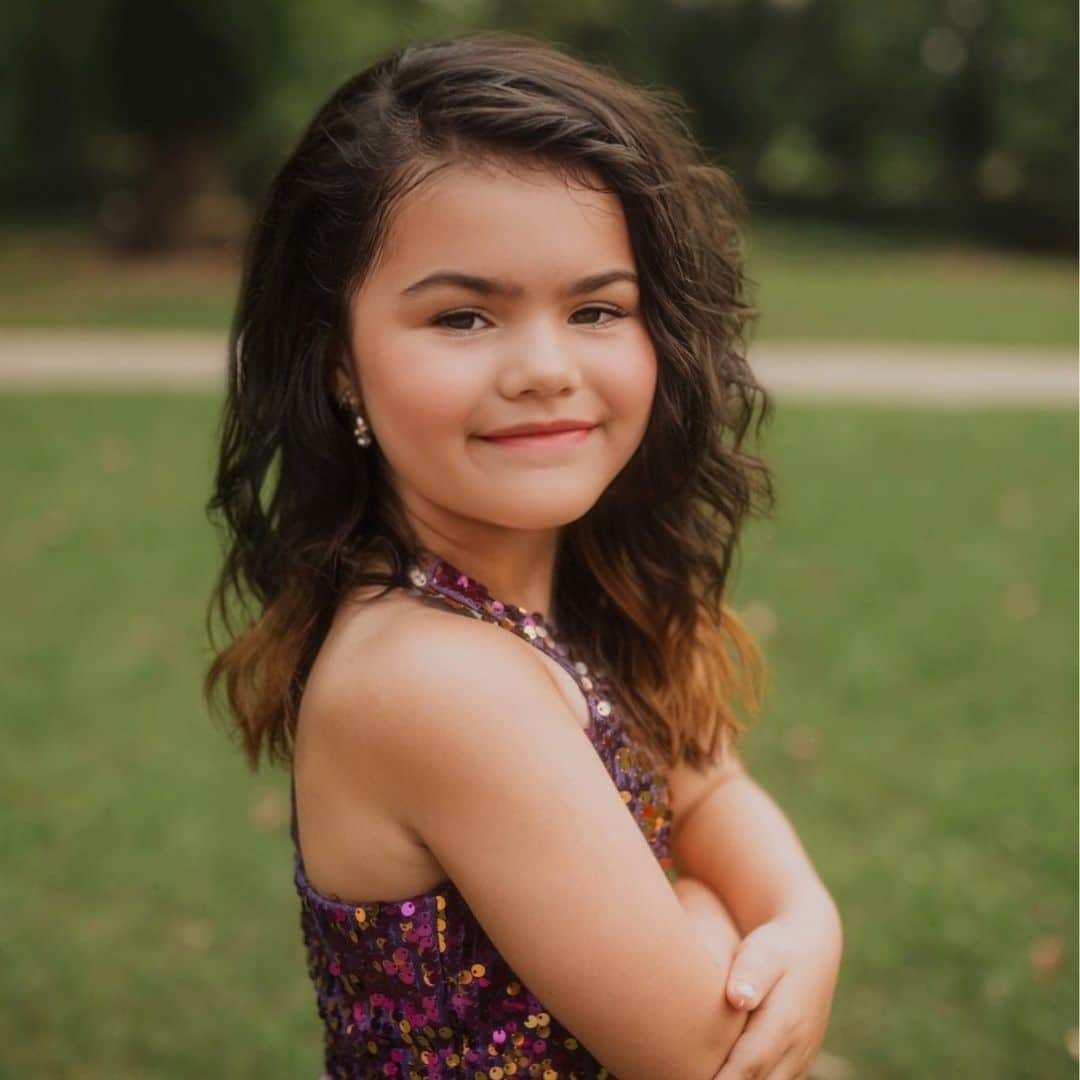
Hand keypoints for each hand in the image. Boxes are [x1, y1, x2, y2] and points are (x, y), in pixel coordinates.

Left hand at [713, 895, 842, 1079]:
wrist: (813, 949)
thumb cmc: (777, 947)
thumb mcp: (765, 950)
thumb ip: (751, 973)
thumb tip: (737, 998)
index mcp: (786, 1023)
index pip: (749, 1065)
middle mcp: (797, 1048)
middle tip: (691, 1079)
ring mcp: (801, 1058)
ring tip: (707, 1078)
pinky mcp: (799, 1061)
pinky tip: (726, 1076)